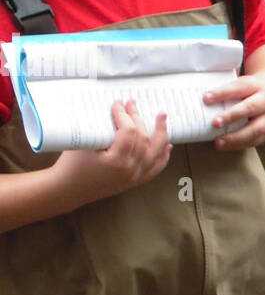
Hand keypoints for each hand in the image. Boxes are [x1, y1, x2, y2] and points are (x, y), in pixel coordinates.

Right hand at [54, 100, 171, 203]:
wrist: (67, 189)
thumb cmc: (71, 165)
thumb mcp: (83, 143)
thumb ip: (100, 127)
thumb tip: (114, 106)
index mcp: (116, 161)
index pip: (129, 131)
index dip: (124, 115)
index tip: (118, 104)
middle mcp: (129, 171)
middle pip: (143, 139)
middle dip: (138, 118)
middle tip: (132, 105)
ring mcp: (134, 178)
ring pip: (154, 153)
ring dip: (160, 134)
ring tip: (162, 118)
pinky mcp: (134, 182)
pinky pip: (155, 168)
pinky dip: (162, 156)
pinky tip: (167, 146)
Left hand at [204, 71, 264, 149]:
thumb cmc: (251, 90)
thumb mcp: (243, 84)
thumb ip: (227, 91)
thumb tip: (200, 98)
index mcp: (256, 85)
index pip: (239, 87)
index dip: (223, 93)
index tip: (206, 98)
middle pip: (250, 108)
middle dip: (232, 116)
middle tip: (214, 123)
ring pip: (254, 129)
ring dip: (235, 137)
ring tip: (217, 142)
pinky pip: (254, 141)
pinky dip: (238, 144)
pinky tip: (225, 145)